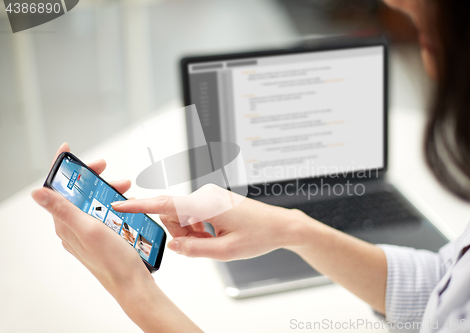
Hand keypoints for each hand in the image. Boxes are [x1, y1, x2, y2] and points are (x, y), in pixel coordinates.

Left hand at [31, 143, 151, 297]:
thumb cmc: (113, 261)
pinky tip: (126, 205)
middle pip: (76, 193)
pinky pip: (102, 213)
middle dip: (92, 178)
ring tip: (124, 188)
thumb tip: (37, 194)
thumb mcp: (89, 229)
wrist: (132, 283)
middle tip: (106, 169)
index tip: (67, 151)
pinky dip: (113, 204)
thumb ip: (64, 210)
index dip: (61, 168)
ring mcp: (87, 232)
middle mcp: (73, 227)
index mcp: (65, 224)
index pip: (56, 190)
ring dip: (106, 191)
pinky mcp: (100, 236)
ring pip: (92, 202)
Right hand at [112, 184, 309, 260]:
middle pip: (173, 214)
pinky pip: (194, 213)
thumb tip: (173, 244)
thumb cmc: (259, 235)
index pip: (165, 203)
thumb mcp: (225, 251)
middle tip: (202, 245)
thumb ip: (194, 249)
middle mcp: (205, 195)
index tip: (119, 204)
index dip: (139, 205)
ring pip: (183, 215)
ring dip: (191, 232)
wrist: (280, 225)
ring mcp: (209, 196)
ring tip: (214, 240)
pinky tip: (217, 235)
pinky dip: (198, 227)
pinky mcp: (213, 199)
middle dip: (180, 232)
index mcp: (205, 204)